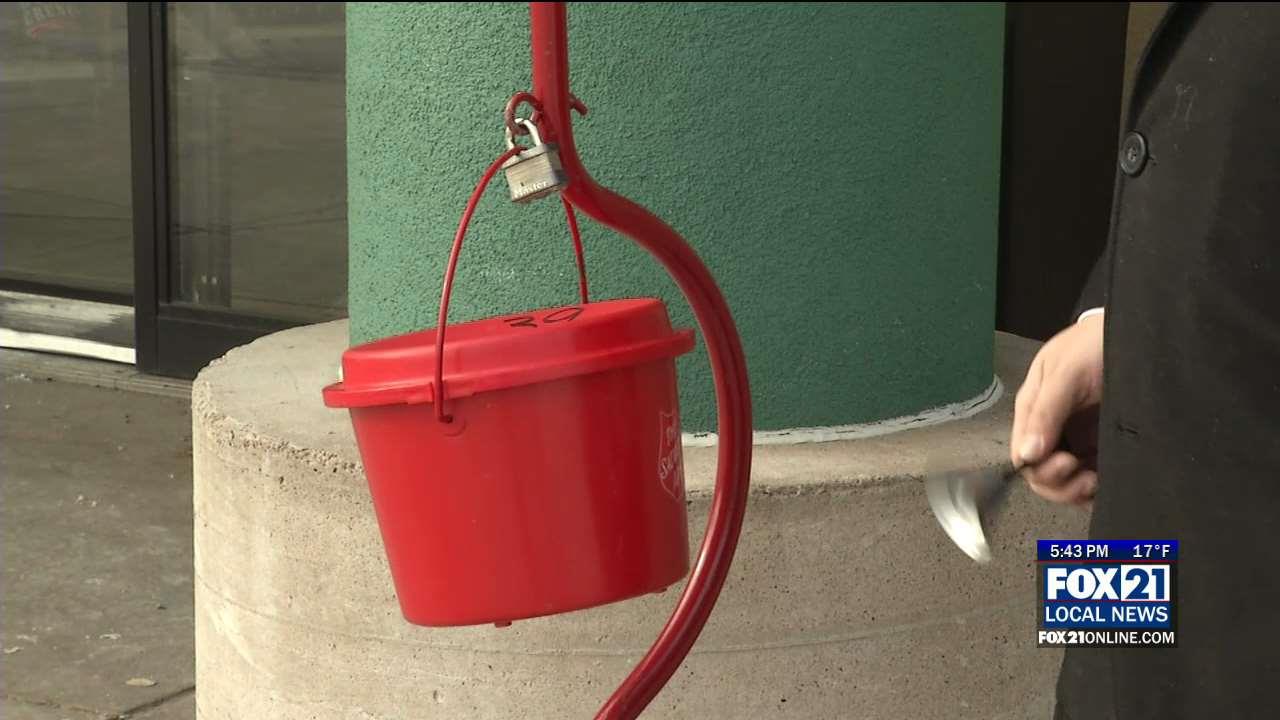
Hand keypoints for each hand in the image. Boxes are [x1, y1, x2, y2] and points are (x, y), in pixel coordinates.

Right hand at [1010, 313, 1103, 506]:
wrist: (1135, 331)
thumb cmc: (1094, 345)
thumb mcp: (1067, 373)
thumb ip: (1046, 413)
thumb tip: (1026, 455)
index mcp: (1033, 410)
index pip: (1023, 455)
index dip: (1040, 469)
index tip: (1069, 463)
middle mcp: (1050, 429)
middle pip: (1040, 474)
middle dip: (1059, 484)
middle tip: (1088, 477)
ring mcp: (1075, 439)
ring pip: (1062, 481)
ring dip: (1075, 491)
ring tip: (1097, 481)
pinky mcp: (1099, 446)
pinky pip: (1088, 477)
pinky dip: (1093, 491)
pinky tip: (1106, 486)